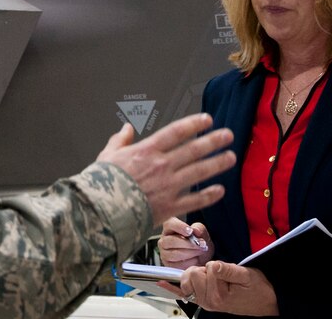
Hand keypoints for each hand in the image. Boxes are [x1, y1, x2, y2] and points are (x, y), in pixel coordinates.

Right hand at [96, 114, 234, 225]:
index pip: (177, 132)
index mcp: (147, 151)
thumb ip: (119, 141)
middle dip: (214, 141)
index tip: (207, 120)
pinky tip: (220, 190)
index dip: (194, 124)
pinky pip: (195, 200)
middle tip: (228, 135)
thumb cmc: (101, 184)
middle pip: (194, 149)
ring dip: (217, 164)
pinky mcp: (169, 206)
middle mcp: (162, 166)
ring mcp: (168, 186)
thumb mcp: (107, 156)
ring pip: (199, 172)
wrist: (101, 212)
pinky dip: (209, 195)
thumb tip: (126, 129)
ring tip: (230, 158)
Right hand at [158, 217, 212, 268]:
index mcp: (170, 229)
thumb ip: (199, 229)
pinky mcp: (168, 265)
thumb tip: (195, 230)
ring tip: (200, 251)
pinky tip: (196, 259)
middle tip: (201, 244)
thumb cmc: (197, 243)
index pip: (169, 224)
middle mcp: (164, 240)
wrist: (201, 258)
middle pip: (171, 241)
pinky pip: (177, 265)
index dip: (179, 227)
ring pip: (174, 254)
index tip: (190, 231)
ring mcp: (164, 254)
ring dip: (190, 253)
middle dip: (188, 243)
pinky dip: (189, 262)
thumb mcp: (201, 233)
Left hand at [160, 261, 278, 315]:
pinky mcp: (203, 301)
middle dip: (202, 269)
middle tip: (218, 273)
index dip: (213, 265)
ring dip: (197, 274)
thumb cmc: (258, 289)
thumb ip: (228, 270)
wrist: (265, 303)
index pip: (204, 269)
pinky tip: (162, 282)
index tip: (222, 269)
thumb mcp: (247, 276)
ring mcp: (204, 302)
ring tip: (213, 277)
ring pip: (186, 280)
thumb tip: (213, 265)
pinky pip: (182, 293)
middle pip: (191, 274)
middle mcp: (209, 301)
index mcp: (219, 295)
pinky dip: (172, 287)